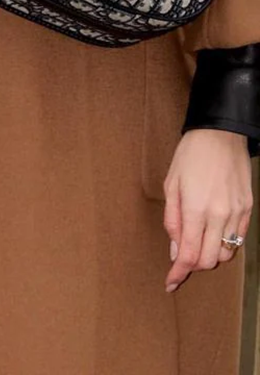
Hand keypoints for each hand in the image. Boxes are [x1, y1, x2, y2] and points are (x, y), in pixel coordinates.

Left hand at [163, 128, 251, 291]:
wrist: (220, 135)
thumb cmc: (190, 156)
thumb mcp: (171, 184)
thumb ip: (172, 220)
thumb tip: (175, 250)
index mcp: (195, 209)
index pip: (188, 254)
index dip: (178, 272)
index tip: (170, 283)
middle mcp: (219, 215)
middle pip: (208, 259)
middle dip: (192, 265)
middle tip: (181, 259)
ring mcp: (236, 213)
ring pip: (225, 253)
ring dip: (209, 255)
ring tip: (196, 243)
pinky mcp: (248, 210)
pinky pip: (238, 239)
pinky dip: (224, 244)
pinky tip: (212, 235)